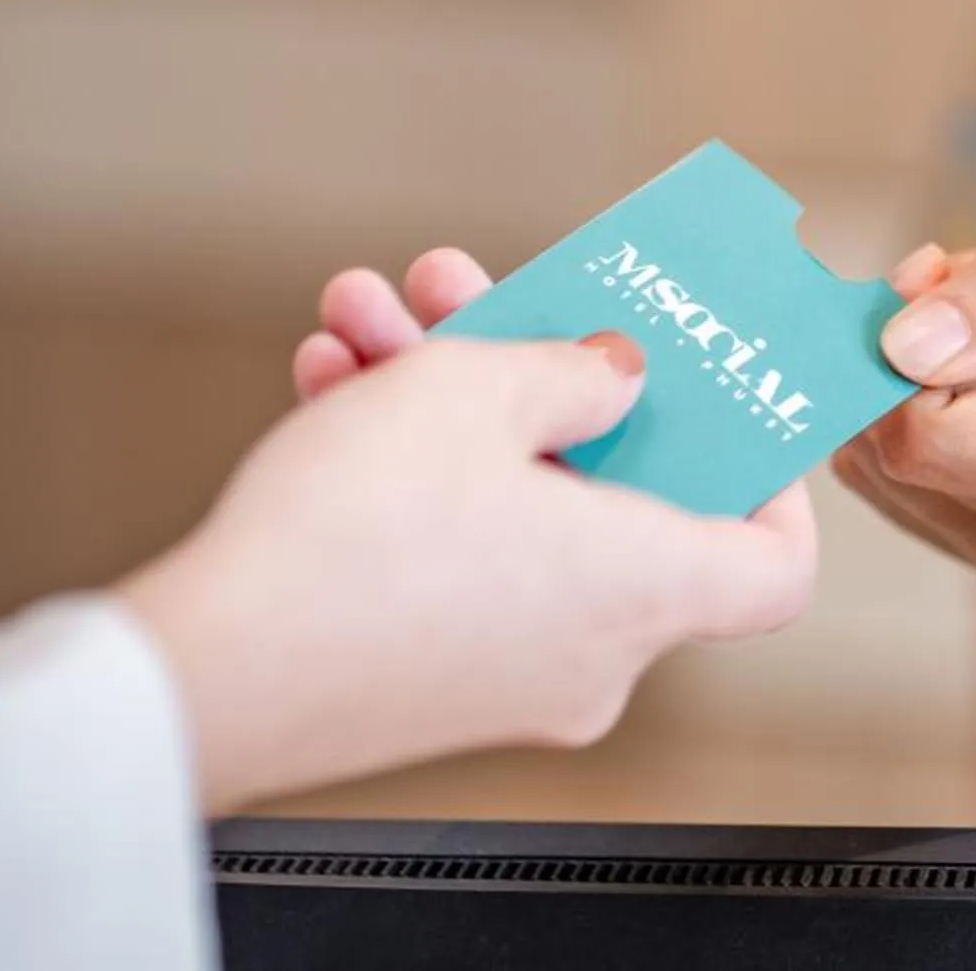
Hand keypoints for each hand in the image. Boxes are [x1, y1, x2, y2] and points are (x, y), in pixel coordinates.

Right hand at [119, 255, 816, 815]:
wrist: (204, 672)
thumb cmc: (361, 539)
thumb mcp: (483, 390)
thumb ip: (576, 368)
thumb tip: (616, 377)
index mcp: (647, 587)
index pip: (772, 567)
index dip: (766, 482)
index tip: (722, 410)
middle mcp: (591, 650)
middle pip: (609, 489)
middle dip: (539, 370)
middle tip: (493, 293)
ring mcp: (500, 676)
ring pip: (504, 501)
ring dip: (441, 392)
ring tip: (374, 308)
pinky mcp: (414, 682)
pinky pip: (439, 551)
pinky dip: (396, 463)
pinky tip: (329, 373)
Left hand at [833, 227, 975, 596]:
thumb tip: (894, 338)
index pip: (926, 438)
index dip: (895, 350)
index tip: (934, 278)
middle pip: (903, 464)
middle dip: (901, 366)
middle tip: (969, 289)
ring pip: (899, 485)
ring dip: (917, 395)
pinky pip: (924, 500)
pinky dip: (938, 428)